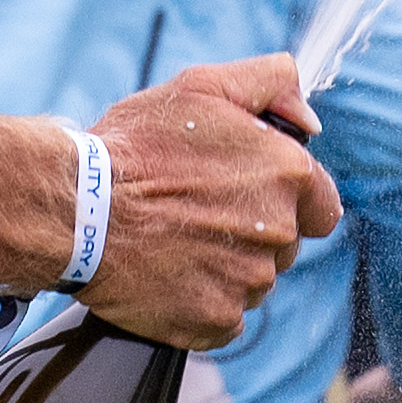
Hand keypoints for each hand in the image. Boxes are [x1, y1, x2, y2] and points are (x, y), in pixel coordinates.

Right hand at [84, 56, 340, 349]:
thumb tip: (310, 120)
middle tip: (198, 210)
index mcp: (288, 174)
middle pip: (285, 243)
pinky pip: (225, 315)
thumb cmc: (137, 146)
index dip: (290, 199)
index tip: (248, 194)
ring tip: (177, 239)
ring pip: (255, 280)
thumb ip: (272, 83)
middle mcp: (279, 232)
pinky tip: (170, 271)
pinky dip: (202, 300)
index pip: (322, 204)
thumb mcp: (205, 85)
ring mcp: (249, 282)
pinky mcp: (216, 320)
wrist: (80, 210)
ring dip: (227, 265)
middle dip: (253, 230)